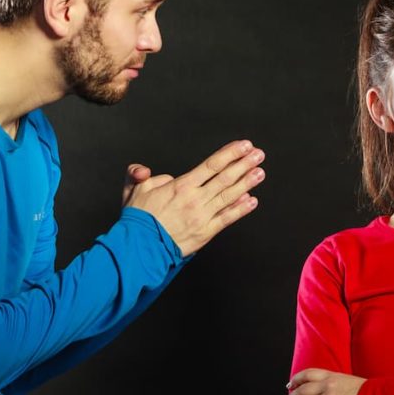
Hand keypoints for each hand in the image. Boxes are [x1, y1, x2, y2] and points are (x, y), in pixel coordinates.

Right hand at [123, 140, 265, 256]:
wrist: (139, 248)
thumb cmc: (138, 219)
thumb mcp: (133, 189)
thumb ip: (140, 174)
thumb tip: (150, 171)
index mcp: (181, 186)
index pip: (211, 165)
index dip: (230, 154)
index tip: (243, 146)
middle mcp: (195, 199)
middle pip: (225, 178)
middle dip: (244, 164)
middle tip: (259, 155)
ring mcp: (202, 216)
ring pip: (229, 196)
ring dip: (247, 183)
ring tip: (260, 172)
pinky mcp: (205, 233)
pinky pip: (227, 219)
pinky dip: (240, 210)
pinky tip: (252, 201)